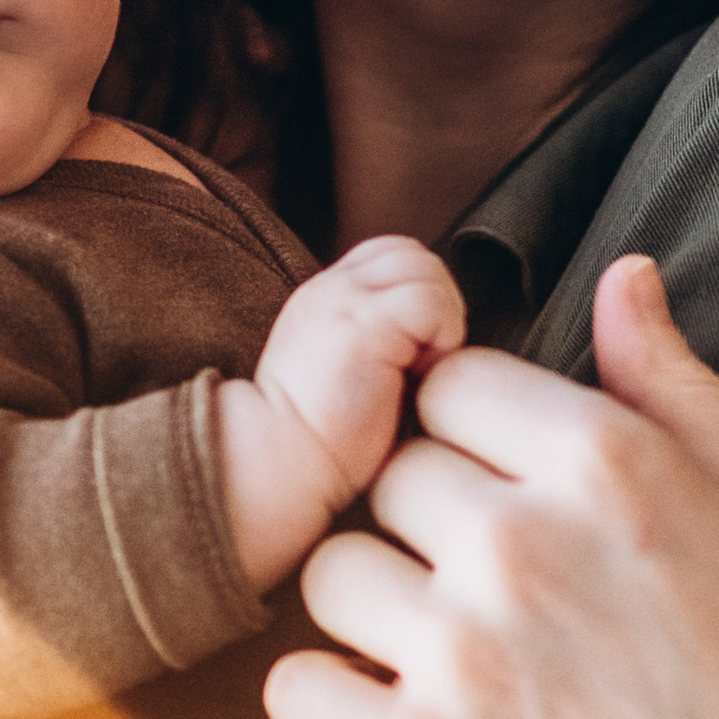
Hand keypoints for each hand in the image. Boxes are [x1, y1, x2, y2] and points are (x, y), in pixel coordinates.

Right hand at [219, 234, 465, 592]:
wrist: (276, 465)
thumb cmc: (316, 444)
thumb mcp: (342, 371)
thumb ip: (374, 340)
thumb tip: (429, 337)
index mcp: (324, 298)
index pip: (390, 255)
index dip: (417, 293)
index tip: (417, 350)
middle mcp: (330, 290)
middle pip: (411, 253)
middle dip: (435, 300)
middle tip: (425, 358)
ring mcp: (344, 302)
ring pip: (425, 268)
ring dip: (441, 317)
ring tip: (420, 366)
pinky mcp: (364, 324)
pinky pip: (430, 300)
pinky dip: (442, 334)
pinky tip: (418, 374)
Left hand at [266, 254, 718, 718]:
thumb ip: (681, 389)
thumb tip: (622, 276)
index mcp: (611, 463)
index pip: (457, 382)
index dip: (484, 434)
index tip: (518, 490)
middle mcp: (520, 545)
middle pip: (392, 475)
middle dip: (436, 521)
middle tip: (506, 593)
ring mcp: (460, 660)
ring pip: (333, 574)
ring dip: (381, 608)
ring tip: (461, 660)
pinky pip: (295, 689)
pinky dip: (332, 703)